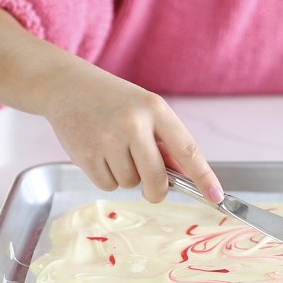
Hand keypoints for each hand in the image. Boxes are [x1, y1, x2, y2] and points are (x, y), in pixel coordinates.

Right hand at [42, 67, 223, 203]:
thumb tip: (185, 176)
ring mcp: (108, 139)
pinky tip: (99, 154)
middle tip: (153, 189)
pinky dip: (107, 178)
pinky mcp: (86, 154)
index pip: (187, 150)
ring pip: (130, 183)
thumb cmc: (113, 101)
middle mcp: (133, 123)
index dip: (204, 177)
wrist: (66, 86)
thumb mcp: (145, 110)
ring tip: (114, 150)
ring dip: (127, 177)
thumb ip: (165, 142)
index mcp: (155, 109)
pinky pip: (108, 185)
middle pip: (157, 179)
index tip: (216, 196)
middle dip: (157, 191)